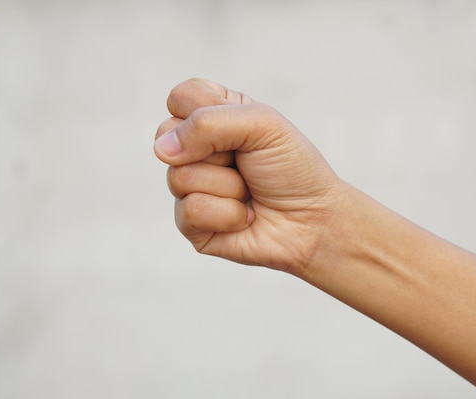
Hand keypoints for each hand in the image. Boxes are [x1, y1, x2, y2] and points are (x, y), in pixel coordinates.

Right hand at [154, 79, 342, 273]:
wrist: (314, 221)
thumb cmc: (293, 170)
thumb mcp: (262, 126)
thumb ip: (208, 123)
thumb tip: (162, 150)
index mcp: (214, 117)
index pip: (181, 97)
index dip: (205, 112)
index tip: (242, 130)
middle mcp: (197, 150)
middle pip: (168, 135)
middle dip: (217, 151)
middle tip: (246, 163)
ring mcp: (191, 187)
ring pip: (179, 176)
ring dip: (228, 186)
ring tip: (249, 192)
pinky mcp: (191, 224)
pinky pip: (190, 210)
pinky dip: (227, 214)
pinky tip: (244, 217)